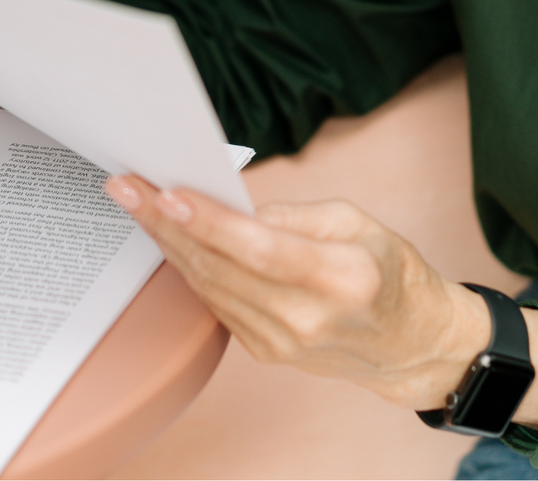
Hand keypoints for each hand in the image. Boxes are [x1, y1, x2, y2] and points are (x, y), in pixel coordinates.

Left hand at [103, 176, 537, 427]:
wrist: (409, 345)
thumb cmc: (390, 272)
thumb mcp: (359, 222)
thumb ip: (296, 215)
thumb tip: (236, 209)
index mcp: (341, 278)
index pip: (261, 248)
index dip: (210, 223)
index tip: (169, 195)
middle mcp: (306, 318)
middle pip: (222, 267)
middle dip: (167, 224)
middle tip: (127, 187)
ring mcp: (282, 341)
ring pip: (209, 286)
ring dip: (168, 244)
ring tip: (137, 204)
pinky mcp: (265, 350)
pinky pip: (217, 303)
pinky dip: (190, 267)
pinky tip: (169, 238)